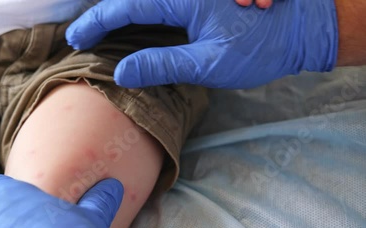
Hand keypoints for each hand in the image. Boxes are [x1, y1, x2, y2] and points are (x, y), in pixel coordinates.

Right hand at [66, 0, 337, 88]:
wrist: (299, 30)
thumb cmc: (258, 49)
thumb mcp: (208, 64)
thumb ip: (162, 65)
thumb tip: (121, 72)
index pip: (127, 7)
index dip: (98, 22)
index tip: (77, 38)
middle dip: (103, 15)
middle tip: (82, 37)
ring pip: (145, 0)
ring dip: (120, 12)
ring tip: (100, 33)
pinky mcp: (198, 2)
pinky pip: (160, 5)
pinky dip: (140, 14)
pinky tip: (132, 28)